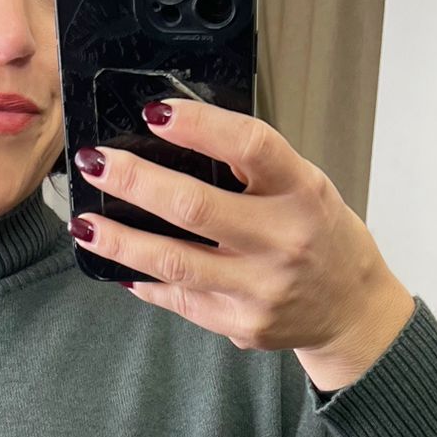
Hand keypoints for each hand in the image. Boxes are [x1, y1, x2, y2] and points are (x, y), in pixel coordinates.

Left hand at [71, 96, 415, 388]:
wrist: (350, 310)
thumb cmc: (322, 237)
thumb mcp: (305, 188)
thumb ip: (253, 168)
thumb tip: (174, 137)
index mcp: (303, 192)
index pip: (250, 147)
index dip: (200, 126)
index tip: (155, 112)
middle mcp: (283, 241)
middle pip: (195, 208)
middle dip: (136, 182)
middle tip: (96, 163)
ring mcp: (260, 289)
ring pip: (175, 262)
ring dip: (121, 240)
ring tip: (85, 222)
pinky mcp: (241, 324)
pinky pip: (180, 299)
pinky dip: (144, 279)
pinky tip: (118, 263)